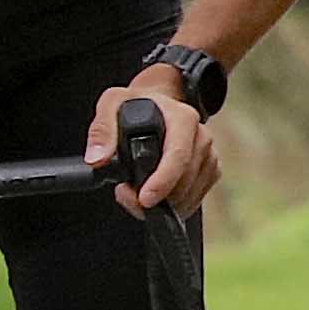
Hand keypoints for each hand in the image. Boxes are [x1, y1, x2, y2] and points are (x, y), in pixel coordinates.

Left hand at [101, 71, 229, 221]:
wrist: (157, 106)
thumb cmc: (136, 105)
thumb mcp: (112, 104)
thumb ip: (102, 130)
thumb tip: (97, 159)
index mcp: (183, 118)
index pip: (178, 156)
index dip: (162, 182)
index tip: (144, 199)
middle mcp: (201, 136)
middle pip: (185, 181)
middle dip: (157, 198)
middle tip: (129, 197)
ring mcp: (209, 154)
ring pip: (191, 194)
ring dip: (164, 204)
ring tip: (137, 194)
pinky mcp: (211, 170)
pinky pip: (195, 198)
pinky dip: (175, 205)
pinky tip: (158, 196)